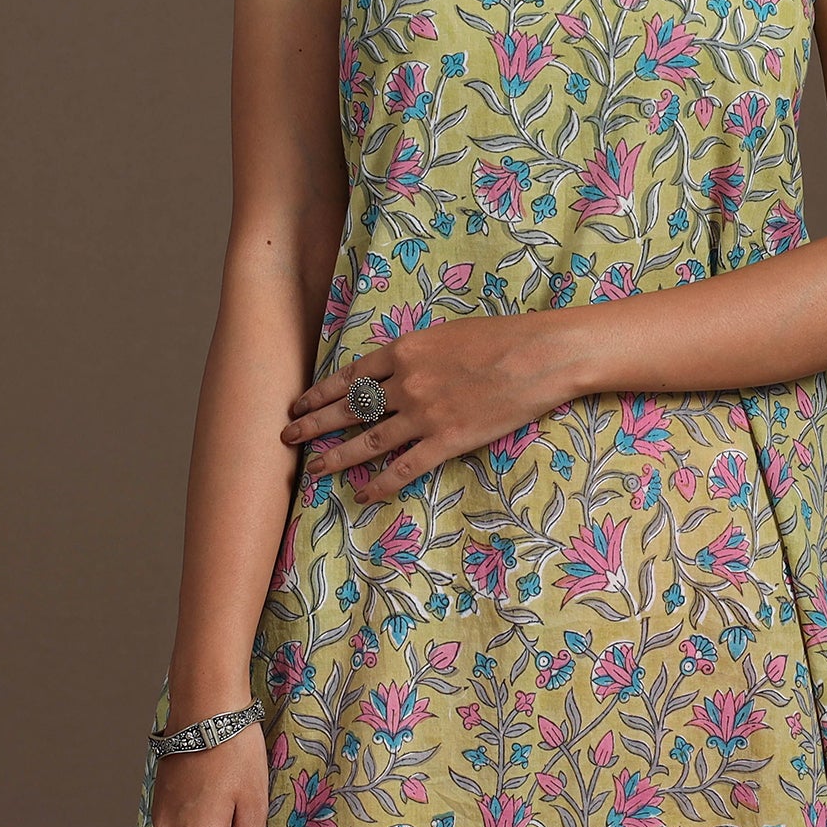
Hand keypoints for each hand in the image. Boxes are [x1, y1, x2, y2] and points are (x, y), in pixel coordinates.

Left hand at [281, 313, 581, 500]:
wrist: (538, 356)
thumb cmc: (501, 337)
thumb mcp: (448, 333)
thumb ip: (417, 352)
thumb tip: (394, 368)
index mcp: (405, 351)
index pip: (351, 376)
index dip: (321, 392)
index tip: (300, 402)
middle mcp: (405, 384)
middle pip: (349, 408)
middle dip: (315, 423)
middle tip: (287, 436)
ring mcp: (423, 415)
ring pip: (368, 441)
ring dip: (337, 455)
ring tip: (313, 467)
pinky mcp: (446, 441)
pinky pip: (405, 467)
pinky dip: (381, 483)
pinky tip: (363, 494)